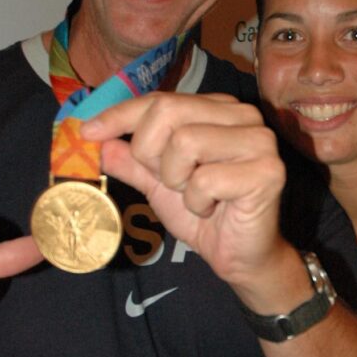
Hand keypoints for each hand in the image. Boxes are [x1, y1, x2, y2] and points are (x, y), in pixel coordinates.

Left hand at [83, 93, 286, 284]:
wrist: (240, 256)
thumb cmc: (205, 213)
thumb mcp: (157, 183)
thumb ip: (131, 159)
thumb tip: (93, 139)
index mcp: (219, 109)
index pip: (161, 99)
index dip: (120, 115)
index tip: (87, 132)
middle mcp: (243, 116)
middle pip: (169, 112)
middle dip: (151, 153)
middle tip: (167, 182)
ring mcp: (260, 141)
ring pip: (186, 143)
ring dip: (177, 181)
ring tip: (195, 196)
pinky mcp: (268, 171)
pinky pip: (206, 180)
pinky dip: (198, 202)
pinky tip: (213, 209)